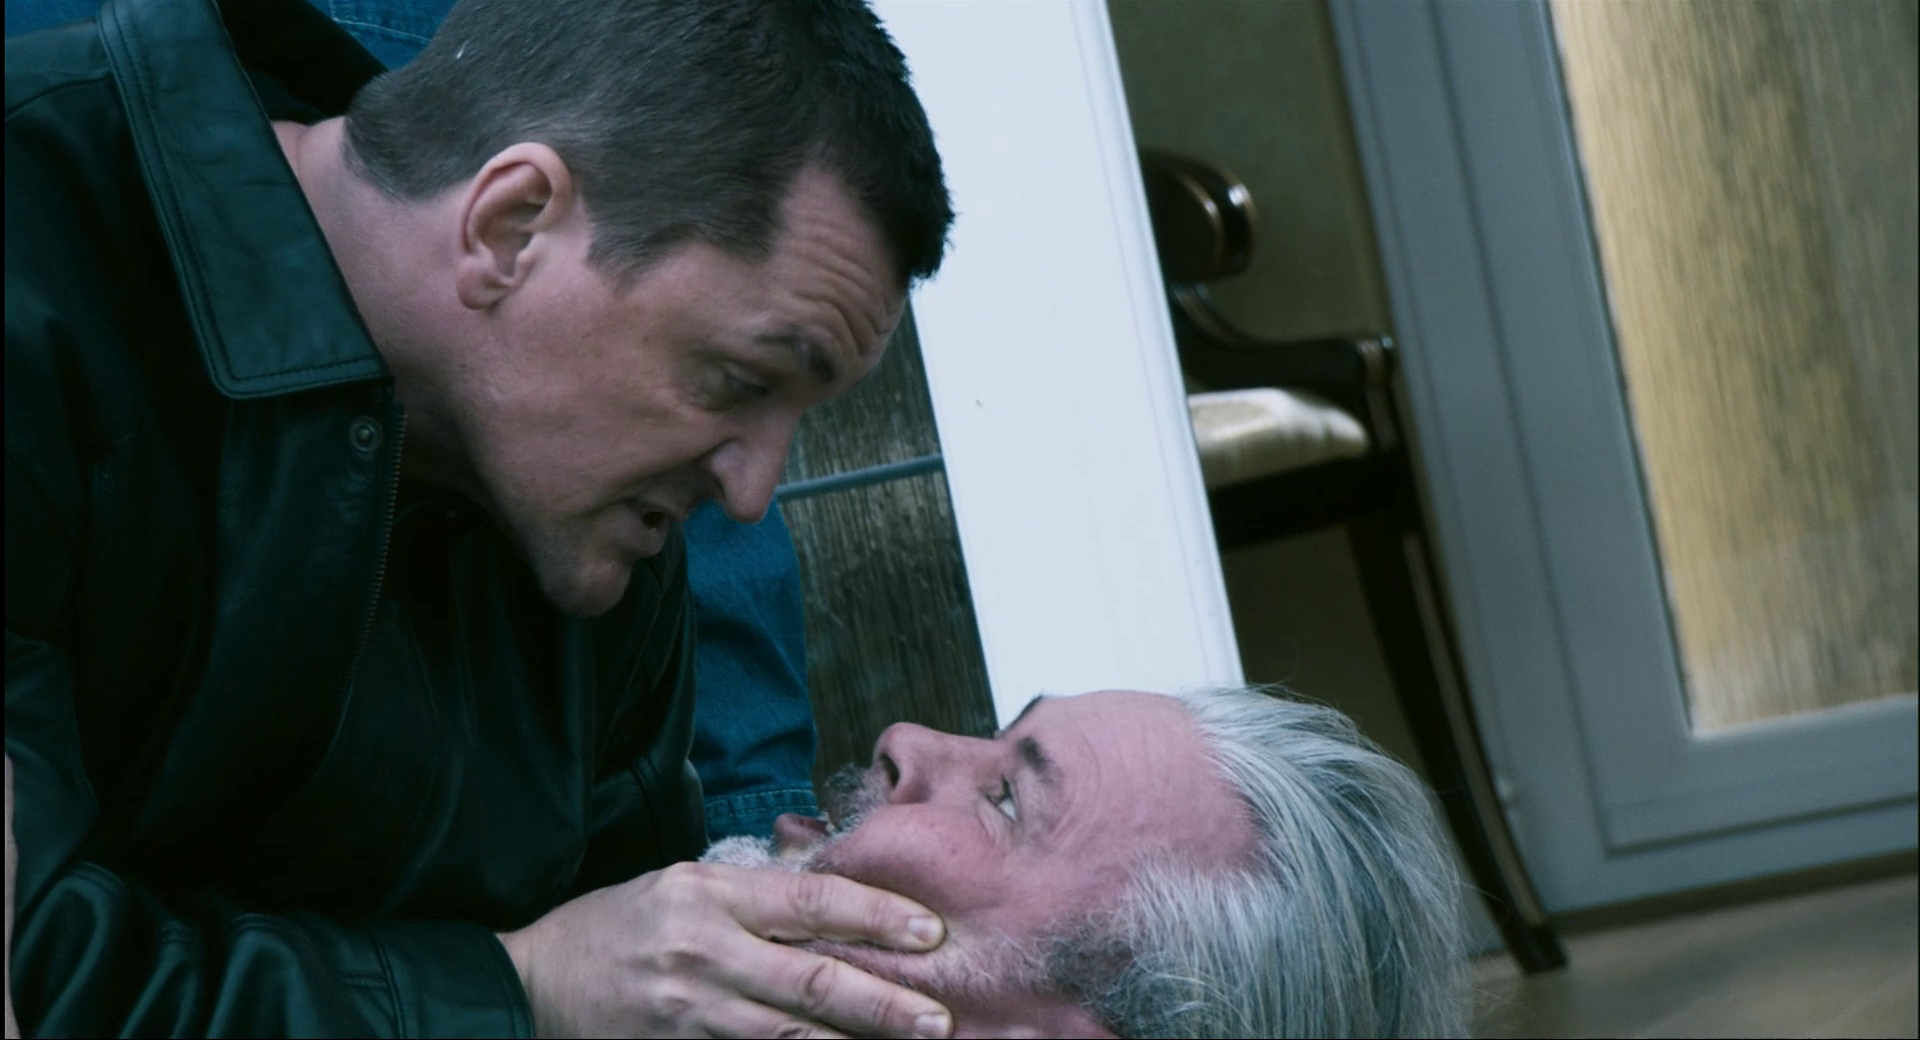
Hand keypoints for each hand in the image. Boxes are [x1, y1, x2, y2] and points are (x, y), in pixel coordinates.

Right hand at [496, 862, 952, 1037]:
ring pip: (788, 1037)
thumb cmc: (617, 926)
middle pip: (810, 981)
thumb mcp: (682, 885)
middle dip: (883, 1002)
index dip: (874, 916)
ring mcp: (687, 1011)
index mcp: (707, 893)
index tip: (930, 931)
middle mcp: (701, 951)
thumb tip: (838, 892)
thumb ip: (754, 893)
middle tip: (939, 1018)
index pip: (808, 901)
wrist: (530, 984)